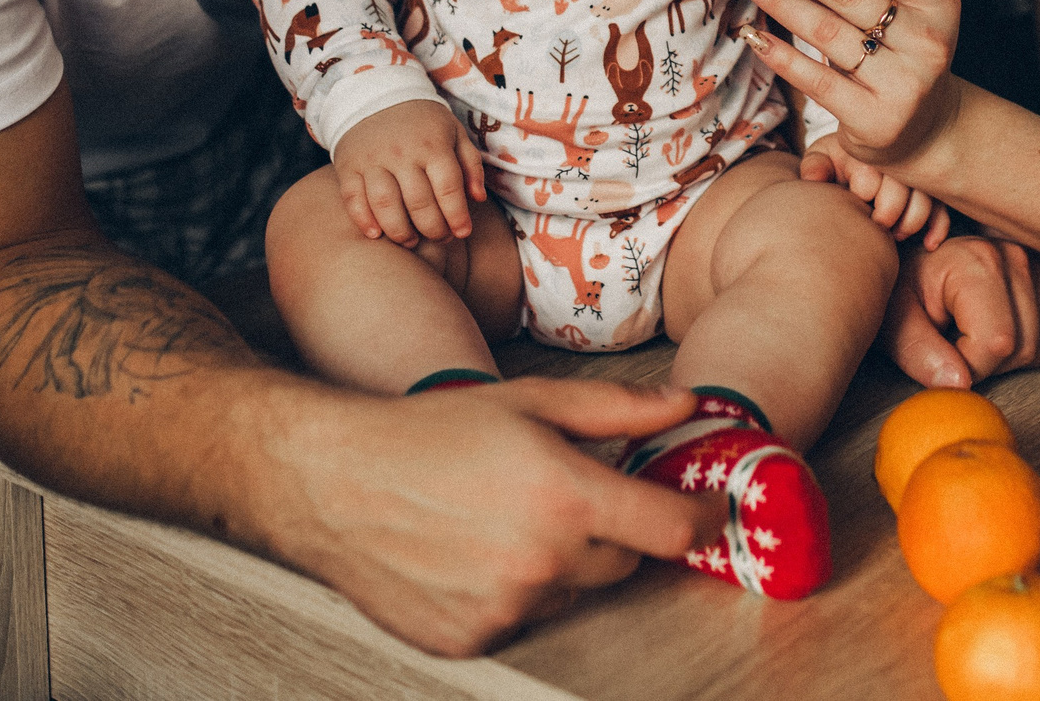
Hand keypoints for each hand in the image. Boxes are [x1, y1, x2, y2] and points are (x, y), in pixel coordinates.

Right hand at [254, 376, 724, 655]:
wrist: (334, 483)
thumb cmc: (429, 433)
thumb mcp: (530, 401)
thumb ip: (618, 410)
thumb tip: (684, 406)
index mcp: (565, 496)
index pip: (670, 530)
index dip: (699, 519)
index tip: (705, 510)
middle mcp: (541, 561)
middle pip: (622, 562)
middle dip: (612, 529)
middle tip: (566, 492)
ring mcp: (506, 608)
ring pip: (572, 592)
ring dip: (560, 562)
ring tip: (504, 516)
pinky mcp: (472, 638)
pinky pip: (523, 619)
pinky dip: (514, 591)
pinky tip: (474, 551)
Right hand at [331, 99, 486, 245]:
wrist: (376, 95)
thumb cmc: (423, 123)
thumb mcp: (454, 133)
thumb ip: (470, 165)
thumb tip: (478, 199)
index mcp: (432, 144)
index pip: (448, 187)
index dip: (457, 216)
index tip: (463, 233)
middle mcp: (401, 153)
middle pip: (418, 202)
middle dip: (432, 229)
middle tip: (439, 238)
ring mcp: (372, 160)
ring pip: (385, 204)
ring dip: (400, 231)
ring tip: (410, 241)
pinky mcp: (348, 166)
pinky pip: (353, 199)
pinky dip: (363, 220)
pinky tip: (376, 235)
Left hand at [729, 0, 963, 170]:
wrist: (927, 130)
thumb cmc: (901, 55)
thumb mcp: (905, 12)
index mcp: (938, 2)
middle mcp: (927, 42)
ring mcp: (902, 84)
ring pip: (826, 31)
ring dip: (778, 0)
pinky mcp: (873, 120)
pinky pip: (816, 80)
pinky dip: (780, 55)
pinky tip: (752, 35)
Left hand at [801, 140, 951, 247]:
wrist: (861, 153)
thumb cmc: (840, 159)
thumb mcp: (823, 156)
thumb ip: (815, 166)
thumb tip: (812, 179)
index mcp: (869, 148)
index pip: (872, 173)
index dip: (864, 193)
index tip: (855, 201)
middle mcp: (899, 157)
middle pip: (902, 187)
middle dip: (890, 213)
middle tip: (877, 225)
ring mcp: (919, 173)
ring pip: (926, 200)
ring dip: (912, 223)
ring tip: (896, 235)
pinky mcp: (934, 188)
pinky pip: (944, 208)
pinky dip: (939, 227)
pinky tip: (929, 243)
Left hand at [881, 235, 1039, 388]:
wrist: (912, 265)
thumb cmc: (901, 290)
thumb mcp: (897, 321)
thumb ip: (921, 353)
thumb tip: (959, 385)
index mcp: (977, 261)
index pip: (995, 342)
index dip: (966, 366)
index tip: (940, 353)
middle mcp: (1014, 259)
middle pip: (1021, 347)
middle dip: (984, 364)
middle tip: (949, 345)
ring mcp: (1032, 268)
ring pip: (1035, 348)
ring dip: (1000, 360)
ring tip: (965, 336)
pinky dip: (1015, 349)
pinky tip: (985, 332)